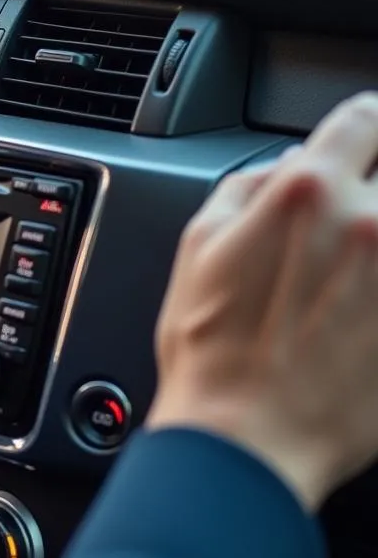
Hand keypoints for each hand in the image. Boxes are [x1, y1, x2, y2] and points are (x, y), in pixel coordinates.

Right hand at [148, 92, 377, 509]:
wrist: (246, 440)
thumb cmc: (211, 351)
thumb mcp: (198, 246)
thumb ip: (244, 186)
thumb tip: (286, 165)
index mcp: (306, 193)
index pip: (364, 117)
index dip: (363, 127)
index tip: (362, 143)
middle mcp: (371, 223)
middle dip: (371, 191)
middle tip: (349, 227)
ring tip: (355, 275)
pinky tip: (363, 308)